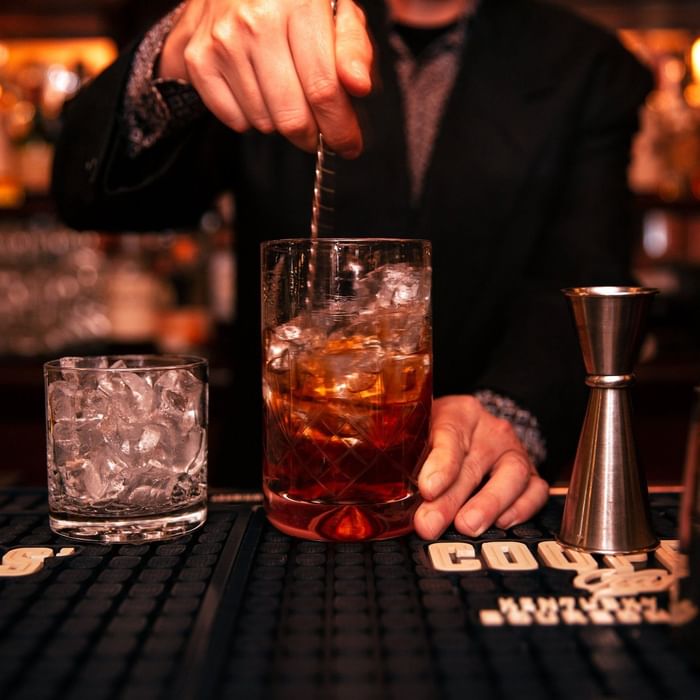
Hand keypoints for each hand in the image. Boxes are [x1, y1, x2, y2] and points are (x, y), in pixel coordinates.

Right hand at [159, 0, 372, 156]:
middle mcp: (257, 21)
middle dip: (311, 134)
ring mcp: (223, 41)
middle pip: (292, 116)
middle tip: (318, 129)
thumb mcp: (338, 12)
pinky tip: (257, 90)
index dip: (340, 128)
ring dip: (280, 121)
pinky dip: (250, 117)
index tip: (348, 146)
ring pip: (264, 122)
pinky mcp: (199, 59)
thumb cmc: (293, 2)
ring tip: (283, 93)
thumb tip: (359, 85)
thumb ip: (354, 49)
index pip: (324, 89)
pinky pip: (235, 120)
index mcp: (299, 4)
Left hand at [413, 395, 548, 539]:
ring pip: (512, 474)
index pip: (450, 436)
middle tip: (430, 524)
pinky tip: (501, 523)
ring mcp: (514, 450)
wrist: (475, 427)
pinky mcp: (531, 473)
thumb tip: (386, 493)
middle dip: (451, 499)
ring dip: (488, 504)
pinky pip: (535, 490)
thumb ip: (407, 455)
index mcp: (458, 413)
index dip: (440, 464)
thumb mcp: (419, 432)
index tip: (427, 489)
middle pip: (474, 464)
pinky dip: (521, 508)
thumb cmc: (438, 433)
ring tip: (467, 526)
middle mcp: (490, 429)